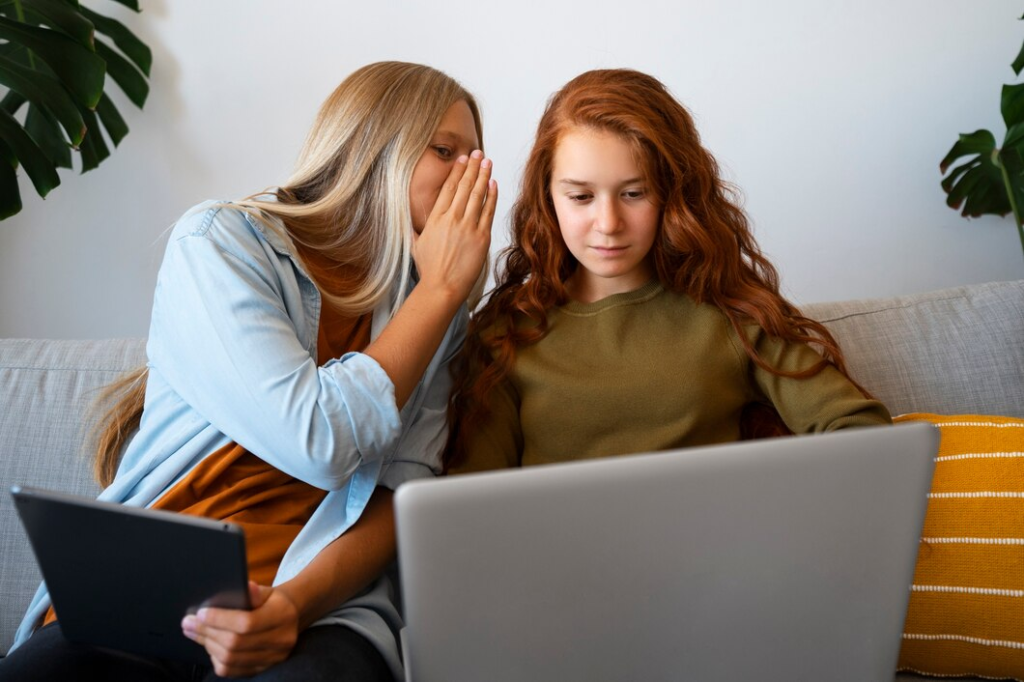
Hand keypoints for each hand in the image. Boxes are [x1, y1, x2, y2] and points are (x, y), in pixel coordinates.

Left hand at [182, 581, 298, 677]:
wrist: (289, 618)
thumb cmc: (271, 601)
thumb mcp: (265, 591)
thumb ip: (254, 592)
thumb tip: (245, 587)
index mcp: (283, 615)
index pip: (246, 623)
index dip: (220, 619)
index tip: (200, 613)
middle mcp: (282, 640)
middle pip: (235, 643)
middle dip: (207, 632)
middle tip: (188, 623)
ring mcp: (274, 658)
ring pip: (231, 658)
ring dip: (208, 645)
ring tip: (194, 632)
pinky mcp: (264, 669)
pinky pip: (233, 670)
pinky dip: (216, 659)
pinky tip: (209, 646)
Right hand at [413, 150, 496, 302]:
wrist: (442, 287)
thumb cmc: (429, 269)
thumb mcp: (416, 245)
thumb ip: (413, 229)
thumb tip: (406, 221)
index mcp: (436, 218)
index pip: (448, 188)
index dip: (456, 172)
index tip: (462, 160)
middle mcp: (452, 219)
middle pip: (464, 186)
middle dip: (472, 167)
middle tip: (478, 153)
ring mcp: (468, 227)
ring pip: (477, 195)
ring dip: (483, 176)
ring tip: (488, 162)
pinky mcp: (481, 237)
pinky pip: (488, 211)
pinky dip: (492, 196)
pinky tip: (494, 184)